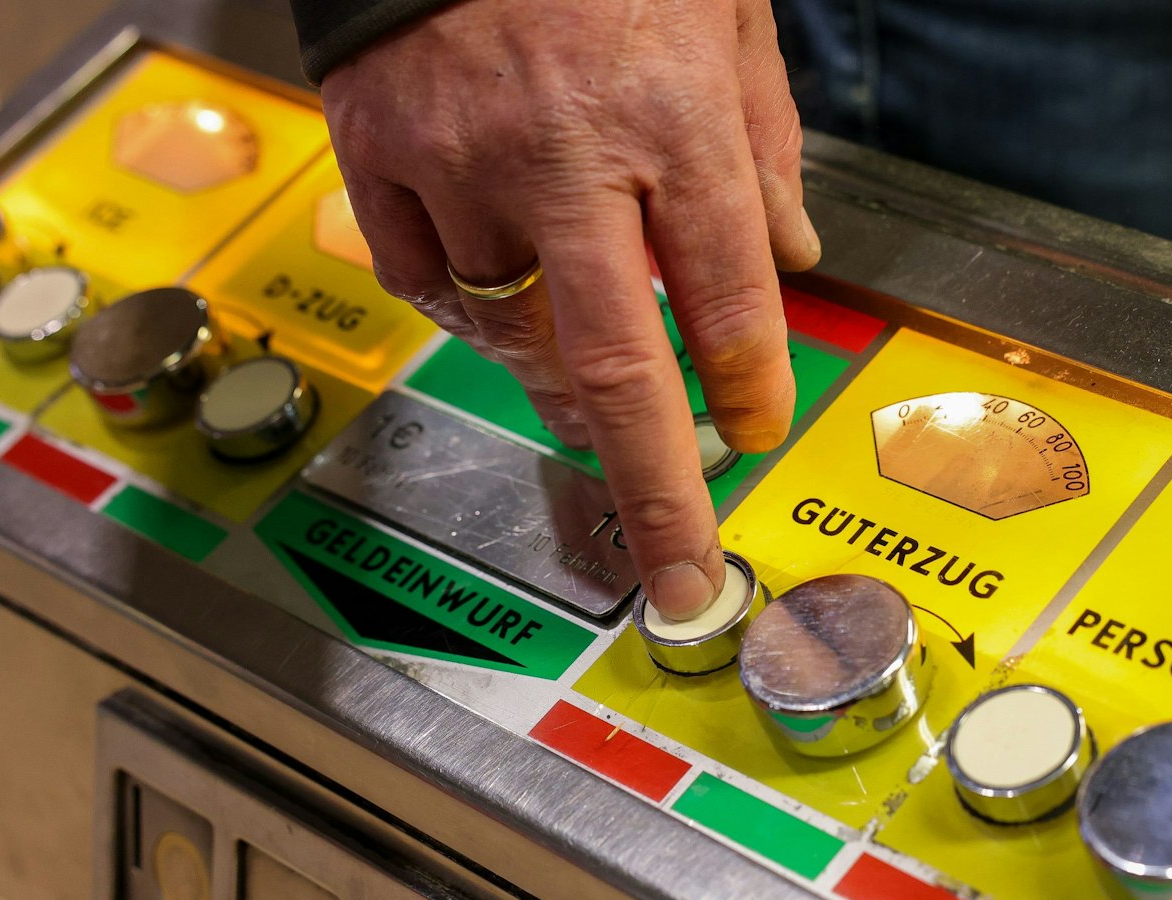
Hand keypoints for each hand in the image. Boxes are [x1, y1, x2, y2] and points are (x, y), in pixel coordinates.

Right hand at [321, 0, 818, 618]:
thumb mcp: (727, 9)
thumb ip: (765, 140)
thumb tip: (795, 262)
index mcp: (671, 114)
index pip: (730, 298)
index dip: (751, 386)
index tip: (756, 433)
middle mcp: (567, 153)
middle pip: (620, 365)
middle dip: (658, 490)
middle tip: (681, 572)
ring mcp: (459, 157)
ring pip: (514, 328)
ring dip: (562, 378)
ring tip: (592, 392)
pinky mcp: (376, 147)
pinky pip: (427, 278)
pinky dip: (469, 305)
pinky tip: (503, 291)